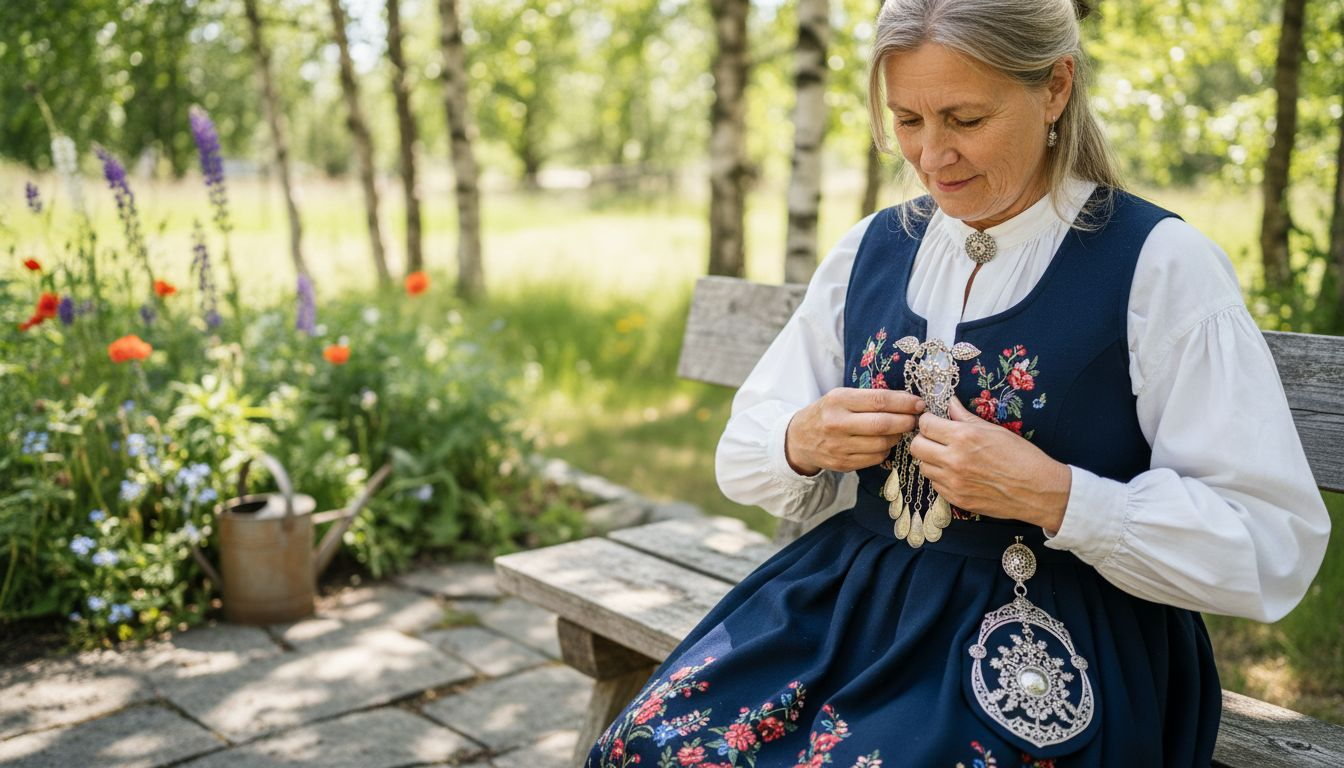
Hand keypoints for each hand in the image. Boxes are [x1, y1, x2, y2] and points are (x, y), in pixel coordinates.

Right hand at [785, 388, 925, 474]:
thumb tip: (907, 401)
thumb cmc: (827, 413)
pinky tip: (884, 443)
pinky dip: (886, 450)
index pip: (879, 401)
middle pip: (883, 424)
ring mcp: (839, 446)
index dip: (904, 403)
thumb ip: (869, 399)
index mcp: (838, 400)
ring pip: (882, 444)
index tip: (919, 403)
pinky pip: (876, 458)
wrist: (799, 439)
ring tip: (899, 430)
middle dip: (906, 421)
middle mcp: (837, 423)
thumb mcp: (841, 397)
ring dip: (897, 437)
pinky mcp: (843, 464)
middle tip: (916, 419)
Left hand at [909, 397, 1070, 530]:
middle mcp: (954, 460)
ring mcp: (953, 482)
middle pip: (916, 446)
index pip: (925, 425)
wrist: (1038, 491)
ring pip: (923, 466)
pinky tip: (957, 472)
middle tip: (936, 439)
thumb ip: (966, 417)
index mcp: (963, 437)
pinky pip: (935, 484)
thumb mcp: (994, 430)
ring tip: (948, 456)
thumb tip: (950, 402)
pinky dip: (941, 477)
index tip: (935, 422)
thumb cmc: (1021, 456)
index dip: (928, 421)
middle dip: (923, 439)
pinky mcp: (956, 499)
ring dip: (931, 459)